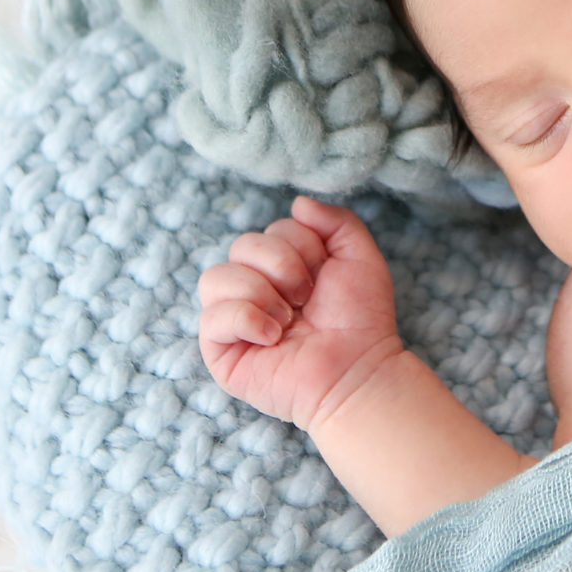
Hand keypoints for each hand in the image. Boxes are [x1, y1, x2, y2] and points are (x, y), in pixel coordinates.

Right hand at [197, 197, 405, 432]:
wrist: (358, 369)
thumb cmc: (360, 319)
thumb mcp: (358, 256)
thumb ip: (335, 219)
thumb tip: (297, 202)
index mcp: (281, 267)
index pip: (270, 230)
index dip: (302, 246)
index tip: (324, 278)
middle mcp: (254, 288)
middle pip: (240, 245)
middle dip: (282, 266)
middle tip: (306, 298)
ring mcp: (234, 320)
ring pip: (215, 277)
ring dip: (261, 293)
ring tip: (288, 321)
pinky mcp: (221, 352)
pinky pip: (210, 318)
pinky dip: (246, 320)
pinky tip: (273, 338)